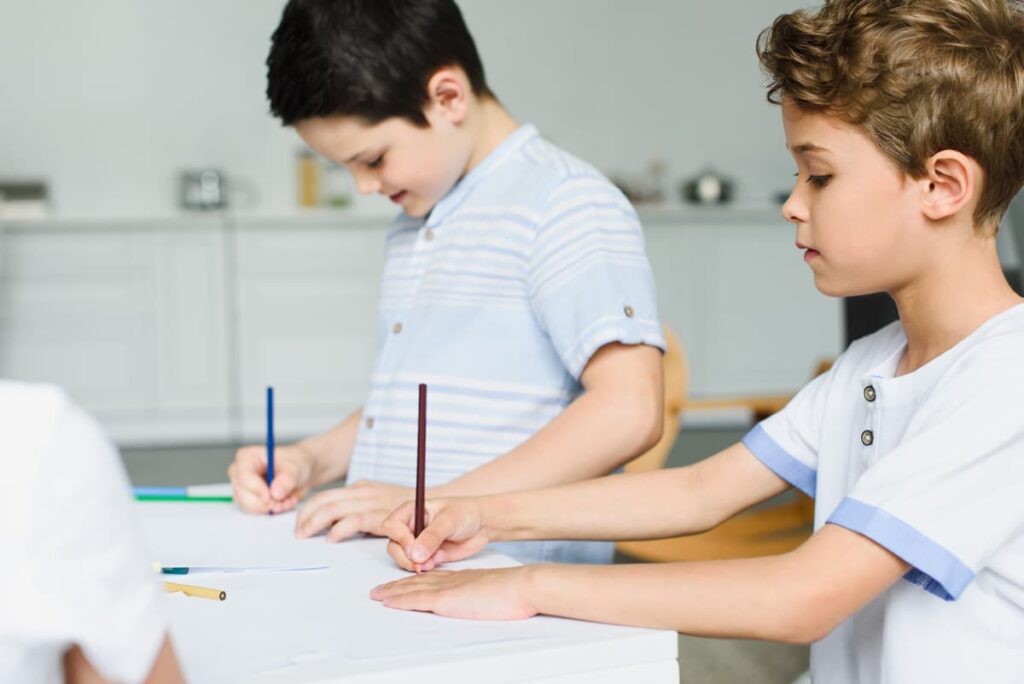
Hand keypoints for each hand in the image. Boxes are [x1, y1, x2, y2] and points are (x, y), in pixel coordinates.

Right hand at [227, 443, 315, 513]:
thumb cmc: (295, 463)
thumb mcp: (295, 468)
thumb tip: (275, 493)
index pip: (244, 476)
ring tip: (287, 500)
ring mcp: (243, 488)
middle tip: (282, 502)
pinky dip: (271, 511)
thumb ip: (286, 479)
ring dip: (269, 508)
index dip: (256, 489)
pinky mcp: (248, 500)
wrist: (299, 472)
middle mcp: (240, 473)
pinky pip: (255, 511)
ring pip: (247, 506)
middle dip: (263, 503)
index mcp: (247, 457)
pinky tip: (284, 503)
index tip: (271, 497)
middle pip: (242, 494)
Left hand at [295, 480, 415, 541]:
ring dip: (314, 523)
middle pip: (323, 500)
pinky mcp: (380, 516)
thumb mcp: (381, 502)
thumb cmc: (408, 510)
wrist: (436, 509)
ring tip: (305, 535)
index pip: (326, 495)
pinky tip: (331, 539)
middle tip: (298, 533)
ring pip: (332, 509)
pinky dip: (339, 529)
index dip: (308, 509)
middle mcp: (363, 492)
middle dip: (305, 516)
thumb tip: (339, 523)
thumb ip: (362, 508)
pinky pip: (353, 521)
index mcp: (361, 488)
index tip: (300, 522)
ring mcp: (371, 503)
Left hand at [370, 566, 537, 619]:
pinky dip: (400, 599)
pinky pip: (416, 599)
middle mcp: (450, 579)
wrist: (521, 586)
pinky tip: (388, 601)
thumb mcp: (491, 589)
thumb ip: (479, 592)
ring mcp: (446, 588)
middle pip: (416, 582)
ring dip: (392, 591)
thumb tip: (477, 600)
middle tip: (380, 590)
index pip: (431, 578)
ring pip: (411, 588)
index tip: (403, 583)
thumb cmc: (513, 590)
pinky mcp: (446, 598)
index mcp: (461, 577)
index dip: (414, 580)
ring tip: (377, 594)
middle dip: (396, 585)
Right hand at [381, 497, 490, 571]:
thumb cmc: (465, 512)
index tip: (412, 546)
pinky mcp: (426, 557)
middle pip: (394, 545)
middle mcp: (410, 528)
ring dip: (411, 564)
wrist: (482, 525)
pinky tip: (432, 565)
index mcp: (411, 512)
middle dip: (403, 556)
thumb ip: (432, 536)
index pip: (392, 525)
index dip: (399, 537)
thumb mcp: (449, 520)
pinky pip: (416, 566)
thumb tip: (415, 554)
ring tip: (428, 564)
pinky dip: (421, 569)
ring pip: (402, 558)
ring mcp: (417, 543)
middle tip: (418, 562)